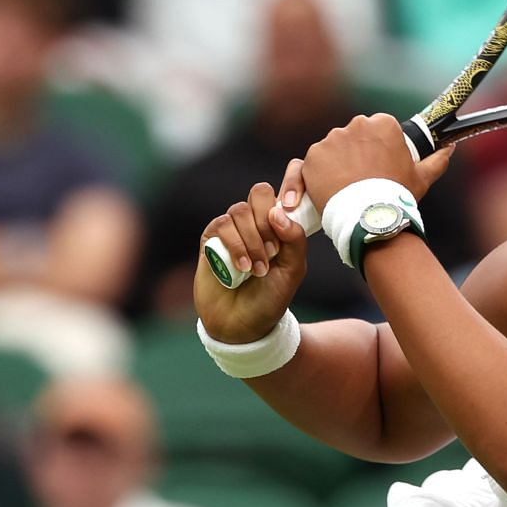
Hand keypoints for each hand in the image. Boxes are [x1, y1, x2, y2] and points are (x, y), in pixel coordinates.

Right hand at [194, 177, 309, 343]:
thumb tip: (279, 211)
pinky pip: (221, 225)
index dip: (293, 181)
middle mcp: (257, 220)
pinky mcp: (211, 239)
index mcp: (281, 222)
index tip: (293, 205)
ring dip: (252, 240)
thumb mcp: (294, 270)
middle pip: (260, 192)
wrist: (243, 324)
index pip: (288, 183)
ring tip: (258, 269)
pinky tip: (242, 268)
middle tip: (273, 251)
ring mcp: (233, 228)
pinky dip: (235, 245)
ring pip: (241, 210)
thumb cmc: (271, 296)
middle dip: (267, 221)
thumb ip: (295, 239)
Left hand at [301, 113, 454, 206]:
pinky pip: (315, 162)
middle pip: (354, 136)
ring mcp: (331, 140)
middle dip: (357, 153)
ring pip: (334, 148)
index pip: (378, 128)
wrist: (370, 218)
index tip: (379, 165)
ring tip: (347, 187)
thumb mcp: (422, 178)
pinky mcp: (313, 156)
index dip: (378, 147)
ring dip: (338, 163)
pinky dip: (320, 174)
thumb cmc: (397, 196)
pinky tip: (330, 189)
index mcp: (383, 124)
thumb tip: (450, 148)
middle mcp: (356, 125)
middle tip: (363, 178)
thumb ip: (437, 159)